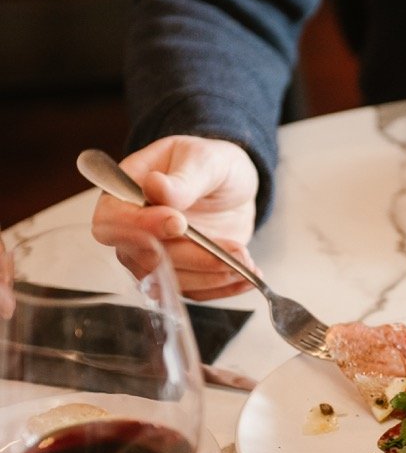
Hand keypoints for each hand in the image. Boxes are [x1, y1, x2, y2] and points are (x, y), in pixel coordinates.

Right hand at [91, 136, 260, 299]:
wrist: (232, 186)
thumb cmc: (210, 164)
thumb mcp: (203, 160)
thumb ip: (182, 179)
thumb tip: (155, 187)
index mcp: (126, 193)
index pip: (111, 220)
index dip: (139, 227)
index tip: (178, 223)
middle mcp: (133, 231)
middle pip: (144, 258)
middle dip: (192, 257)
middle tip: (233, 249)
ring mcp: (154, 257)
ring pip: (170, 282)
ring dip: (211, 275)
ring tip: (245, 259)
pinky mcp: (179, 275)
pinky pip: (194, 292)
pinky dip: (223, 288)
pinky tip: (247, 275)